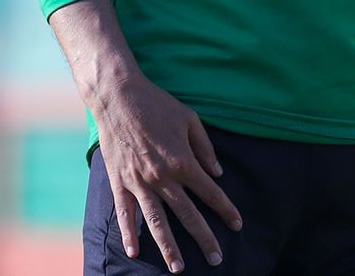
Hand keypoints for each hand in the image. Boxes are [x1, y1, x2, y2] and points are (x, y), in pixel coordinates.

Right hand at [91, 72, 241, 272]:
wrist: (117, 95)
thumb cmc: (156, 104)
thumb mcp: (189, 119)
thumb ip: (204, 147)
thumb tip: (216, 172)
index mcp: (182, 161)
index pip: (210, 193)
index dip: (226, 210)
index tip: (237, 225)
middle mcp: (162, 177)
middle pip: (188, 214)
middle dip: (204, 239)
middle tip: (217, 259)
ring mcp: (139, 181)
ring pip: (157, 221)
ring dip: (168, 247)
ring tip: (178, 268)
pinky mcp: (120, 180)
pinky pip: (126, 212)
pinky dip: (129, 233)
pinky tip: (134, 251)